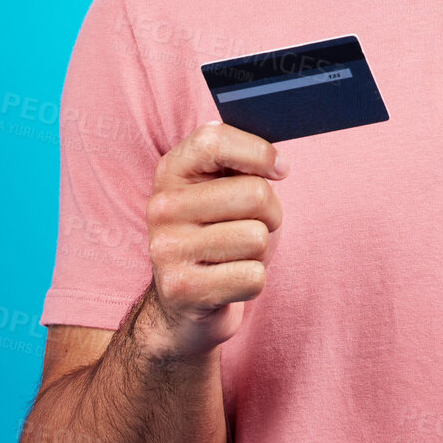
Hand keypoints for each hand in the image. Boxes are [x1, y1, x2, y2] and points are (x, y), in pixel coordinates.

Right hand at [138, 121, 287, 361]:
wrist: (184, 302)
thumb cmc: (217, 233)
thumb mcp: (222, 188)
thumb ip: (243, 162)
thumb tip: (279, 166)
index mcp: (172, 171)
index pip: (215, 140)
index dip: (259, 152)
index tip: (279, 170)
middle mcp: (162, 207)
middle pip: (255, 194)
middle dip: (271, 213)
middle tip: (252, 225)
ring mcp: (167, 249)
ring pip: (257, 237)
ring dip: (260, 251)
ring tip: (235, 255)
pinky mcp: (181, 290)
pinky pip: (253, 277)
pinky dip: (253, 281)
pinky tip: (229, 281)